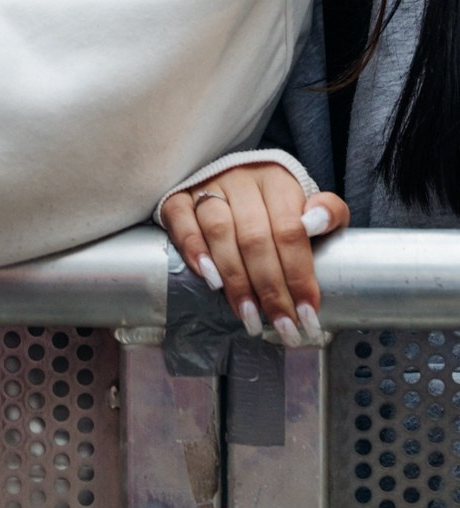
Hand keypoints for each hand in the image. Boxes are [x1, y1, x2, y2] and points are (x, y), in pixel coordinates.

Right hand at [161, 164, 348, 343]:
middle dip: (270, 290)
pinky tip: (208, 279)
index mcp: (277, 181)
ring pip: (218, 230)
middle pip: (254, 238)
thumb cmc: (278, 204)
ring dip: (235, 279)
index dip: (299, 275)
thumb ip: (328, 211)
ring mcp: (207, 186)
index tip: (308, 313)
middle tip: (282, 327)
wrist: (239, 182)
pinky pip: (180, 218)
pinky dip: (193, 248)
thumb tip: (315, 222)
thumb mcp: (312, 203)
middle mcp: (240, 180)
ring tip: (248, 315)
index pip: (289, 230)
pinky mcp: (180, 196)